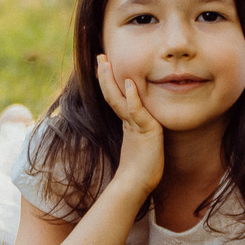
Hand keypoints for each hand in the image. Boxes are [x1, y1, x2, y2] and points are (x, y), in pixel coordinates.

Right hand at [97, 53, 164, 198]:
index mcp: (127, 122)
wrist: (136, 186)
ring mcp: (134, 125)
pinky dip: (132, 98)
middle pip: (112, 94)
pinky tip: (130, 84)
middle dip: (105, 75)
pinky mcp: (145, 131)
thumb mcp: (143, 143)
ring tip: (105, 63)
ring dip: (111, 80)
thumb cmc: (142, 169)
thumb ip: (142, 130)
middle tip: (100, 57)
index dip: (109, 81)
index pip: (116, 97)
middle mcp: (128, 121)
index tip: (104, 65)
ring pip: (119, 99)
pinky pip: (137, 112)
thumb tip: (143, 124)